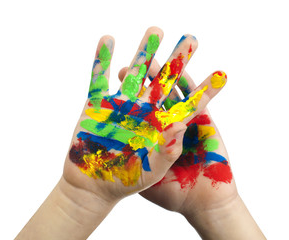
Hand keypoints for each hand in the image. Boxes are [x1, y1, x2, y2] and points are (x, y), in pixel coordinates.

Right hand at [63, 27, 225, 204]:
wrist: (94, 188)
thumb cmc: (125, 182)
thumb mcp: (153, 169)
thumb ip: (168, 150)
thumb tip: (181, 125)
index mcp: (160, 127)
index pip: (187, 105)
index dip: (204, 91)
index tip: (221, 74)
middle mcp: (143, 113)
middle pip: (163, 82)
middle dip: (176, 61)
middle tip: (190, 40)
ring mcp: (120, 107)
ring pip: (134, 75)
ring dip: (144, 53)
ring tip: (155, 32)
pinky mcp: (96, 106)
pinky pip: (98, 79)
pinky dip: (101, 60)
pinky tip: (108, 40)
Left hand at [119, 61, 264, 238]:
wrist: (200, 203)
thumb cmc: (170, 194)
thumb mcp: (149, 174)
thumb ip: (143, 153)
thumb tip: (128, 134)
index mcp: (146, 133)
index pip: (136, 105)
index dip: (129, 88)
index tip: (123, 71)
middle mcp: (162, 124)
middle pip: (153, 92)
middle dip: (150, 71)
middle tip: (144, 50)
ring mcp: (182, 122)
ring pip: (175, 92)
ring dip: (174, 71)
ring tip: (169, 51)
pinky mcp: (202, 124)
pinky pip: (196, 102)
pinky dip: (194, 86)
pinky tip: (186, 70)